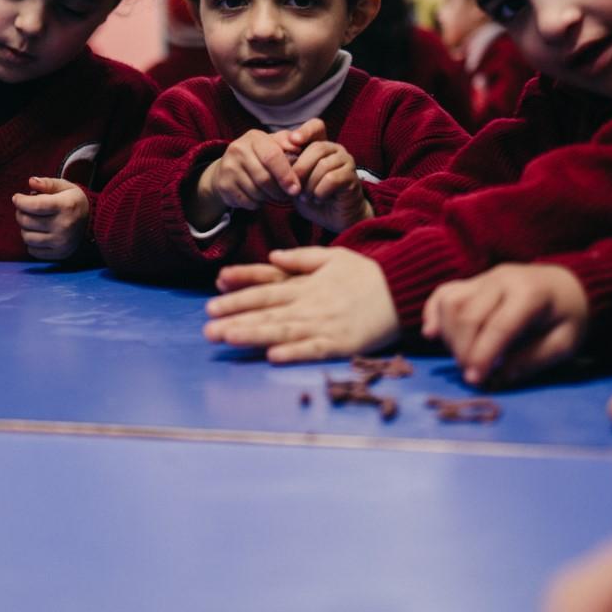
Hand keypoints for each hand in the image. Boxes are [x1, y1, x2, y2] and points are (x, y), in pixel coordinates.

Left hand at [14, 177, 89, 260]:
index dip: (20, 201)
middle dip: (20, 212)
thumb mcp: (64, 186)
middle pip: (27, 222)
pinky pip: (33, 251)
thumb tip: (31, 181)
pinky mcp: (59, 254)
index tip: (17, 198)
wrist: (93, 222)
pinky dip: (31, 242)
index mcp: (65, 206)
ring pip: (27, 237)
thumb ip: (47, 183)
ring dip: (25, 228)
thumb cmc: (74, 201)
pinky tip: (38, 233)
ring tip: (32, 221)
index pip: (35, 205)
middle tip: (25, 208)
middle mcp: (64, 225)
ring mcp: (61, 242)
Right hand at [188, 127, 304, 227]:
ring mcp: (228, 167)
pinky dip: (257, 203)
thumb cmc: (261, 156)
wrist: (229, 167)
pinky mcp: (223, 184)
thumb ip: (288, 142)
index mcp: (254, 137)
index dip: (286, 175)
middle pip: (264, 178)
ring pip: (256, 192)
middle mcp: (238, 149)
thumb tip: (297, 146)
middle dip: (279, 191)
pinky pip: (247, 201)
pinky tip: (258, 196)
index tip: (296, 188)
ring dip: (269, 198)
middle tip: (287, 195)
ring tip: (272, 194)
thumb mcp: (274, 144)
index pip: (272, 156)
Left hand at [205, 246, 398, 362]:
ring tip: (229, 339)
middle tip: (207, 329)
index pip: (265, 292)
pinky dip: (294, 352)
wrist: (403, 288)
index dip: (237, 299)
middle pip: (268, 313)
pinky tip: (273, 356)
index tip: (211, 306)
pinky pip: (314, 349)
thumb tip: (273, 257)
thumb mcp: (333, 256)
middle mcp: (311, 304)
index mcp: (307, 285)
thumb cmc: (367, 274)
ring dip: (254, 335)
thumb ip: (301, 259)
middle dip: (236, 321)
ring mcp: (326, 325)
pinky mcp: (342, 344)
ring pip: (284, 330)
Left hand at [285, 123, 371, 232]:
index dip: (305, 131)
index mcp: (320, 146)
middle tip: (294, 186)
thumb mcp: (294, 181)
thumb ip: (288, 167)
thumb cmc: (311, 196)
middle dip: (301, 168)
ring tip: (306, 196)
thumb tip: (279, 154)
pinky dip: (320, 191)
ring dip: (310, 184)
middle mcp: (335, 150)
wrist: (332, 218)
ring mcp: (346, 162)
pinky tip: (319, 199)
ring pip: (324, 165)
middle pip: (317, 148)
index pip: (317, 126)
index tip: (293, 141)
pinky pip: (332, 179)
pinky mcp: (352, 177)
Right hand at [421, 262, 588, 386]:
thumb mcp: (565, 343)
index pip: (498, 325)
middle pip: (468, 314)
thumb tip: (498, 378)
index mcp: (531, 294)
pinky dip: (433, 313)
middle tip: (472, 376)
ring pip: (451, 302)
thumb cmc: (568, 317)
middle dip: (464, 350)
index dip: (483, 355)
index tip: (476, 380)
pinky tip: (432, 334)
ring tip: (463, 357)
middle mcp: (503, 280)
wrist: (567, 284)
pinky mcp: (473, 281)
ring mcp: (485, 278)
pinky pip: (444, 293)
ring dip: (449, 335)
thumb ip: (532, 360)